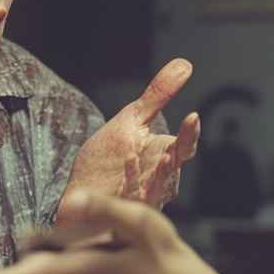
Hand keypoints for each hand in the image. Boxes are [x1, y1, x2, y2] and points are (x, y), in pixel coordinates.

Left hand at [59, 59, 199, 215]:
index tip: (193, 116)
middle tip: (180, 144)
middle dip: (178, 156)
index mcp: (163, 155)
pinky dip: (133, 179)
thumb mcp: (132, 119)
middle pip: (174, 168)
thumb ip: (158, 95)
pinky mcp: (122, 209)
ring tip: (166, 156)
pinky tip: (129, 159)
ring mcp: (143, 197)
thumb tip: (184, 65)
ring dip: (164, 173)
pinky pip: (132, 195)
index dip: (190, 133)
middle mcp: (159, 179)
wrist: (80, 190)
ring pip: (160, 187)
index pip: (184, 145)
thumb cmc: (107, 157)